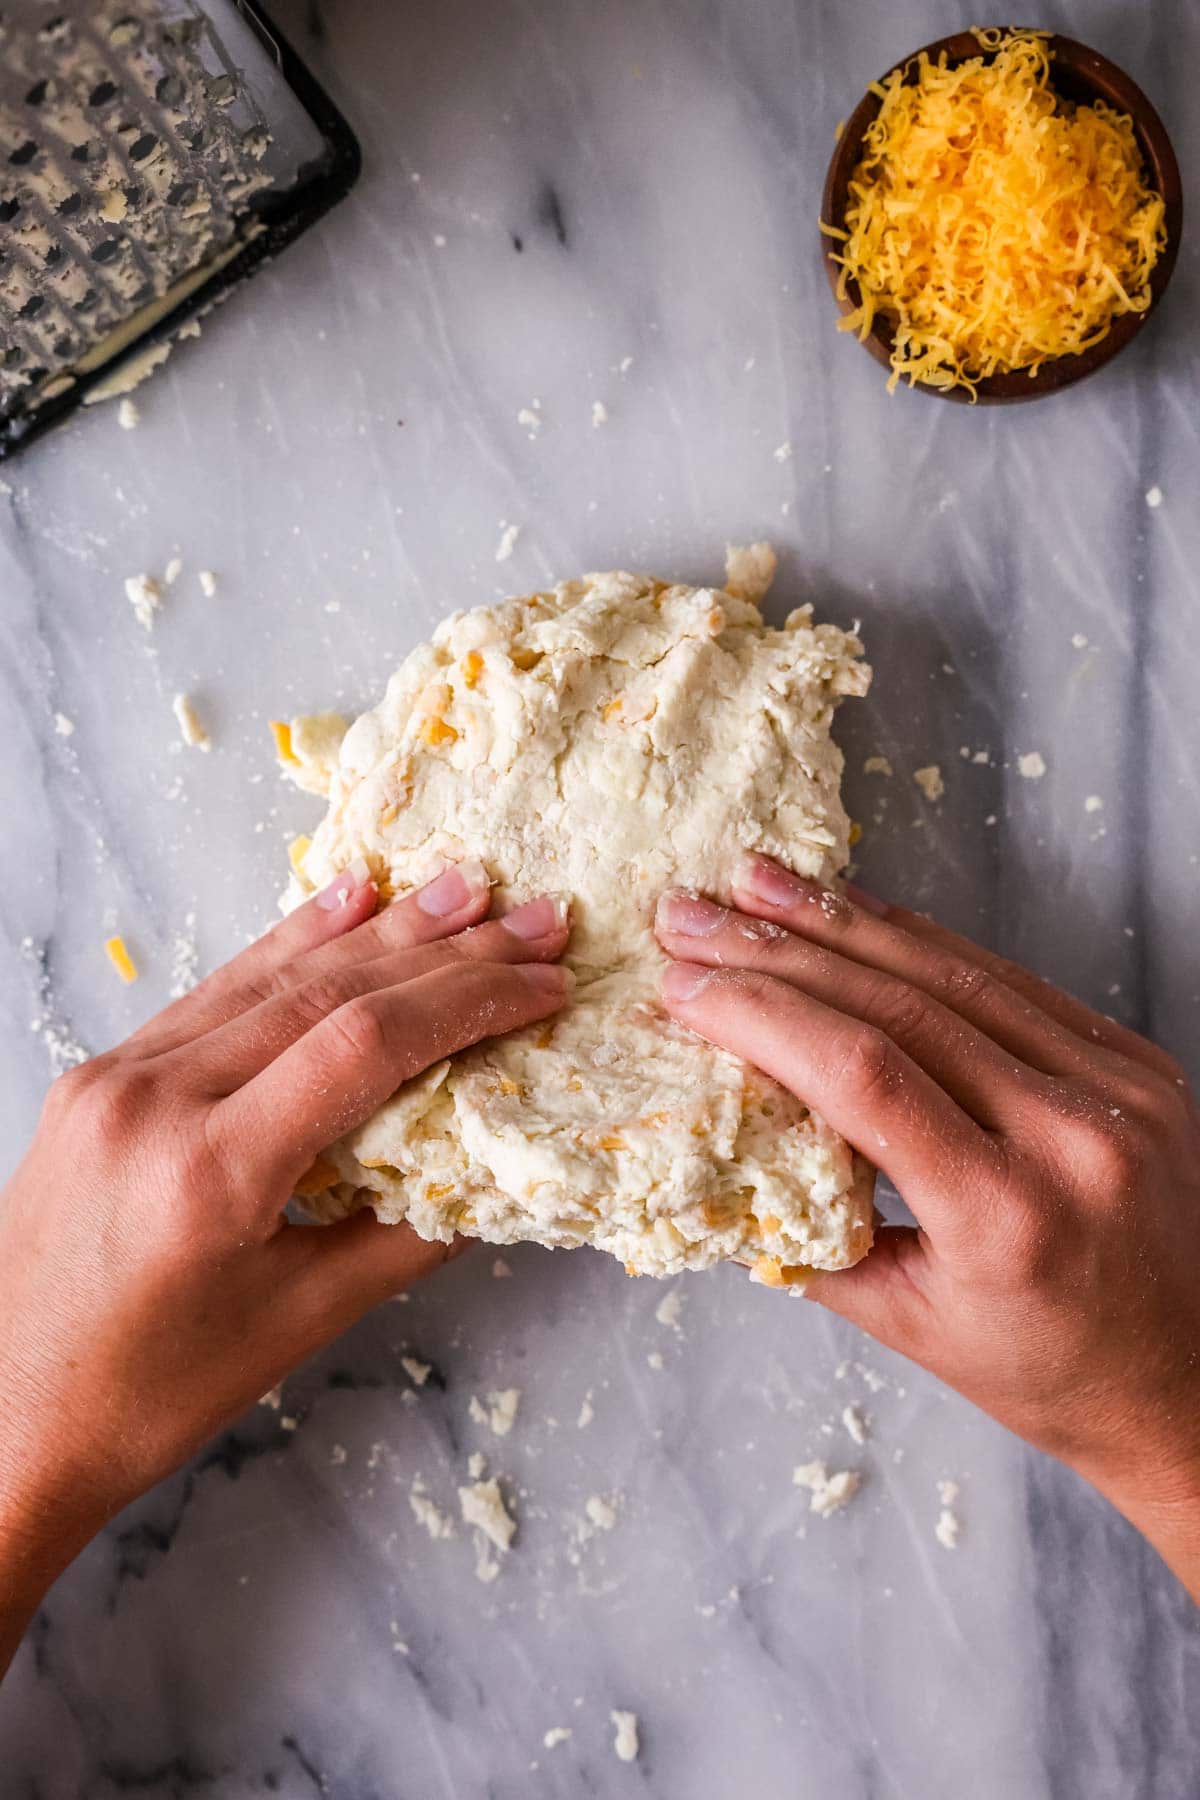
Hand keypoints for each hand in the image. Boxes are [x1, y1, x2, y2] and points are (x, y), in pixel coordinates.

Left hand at [0, 860, 569, 1671]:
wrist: (2, 1416)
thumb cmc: (150, 1394)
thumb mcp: (298, 1324)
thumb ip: (406, 1234)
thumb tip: (500, 1166)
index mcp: (210, 1172)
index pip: (364, 1044)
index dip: (468, 1002)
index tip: (545, 984)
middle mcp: (155, 1101)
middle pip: (327, 993)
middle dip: (446, 952)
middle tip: (536, 918)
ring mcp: (117, 1076)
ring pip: (272, 976)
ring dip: (379, 930)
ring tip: (467, 890)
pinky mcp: (102, 1073)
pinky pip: (218, 991)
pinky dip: (292, 945)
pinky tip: (348, 902)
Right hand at [655, 855, 1199, 1596]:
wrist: (1190, 1381)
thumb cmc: (1048, 1372)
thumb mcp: (909, 1326)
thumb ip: (811, 1235)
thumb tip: (715, 1150)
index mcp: (1010, 1215)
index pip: (865, 1074)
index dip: (764, 1015)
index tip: (685, 986)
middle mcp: (1073, 1137)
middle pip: (899, 1005)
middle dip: (778, 950)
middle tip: (693, 913)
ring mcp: (1117, 1087)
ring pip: (953, 972)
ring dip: (841, 921)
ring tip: (755, 882)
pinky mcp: (1134, 1061)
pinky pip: (1008, 979)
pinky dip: (920, 941)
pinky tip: (854, 911)